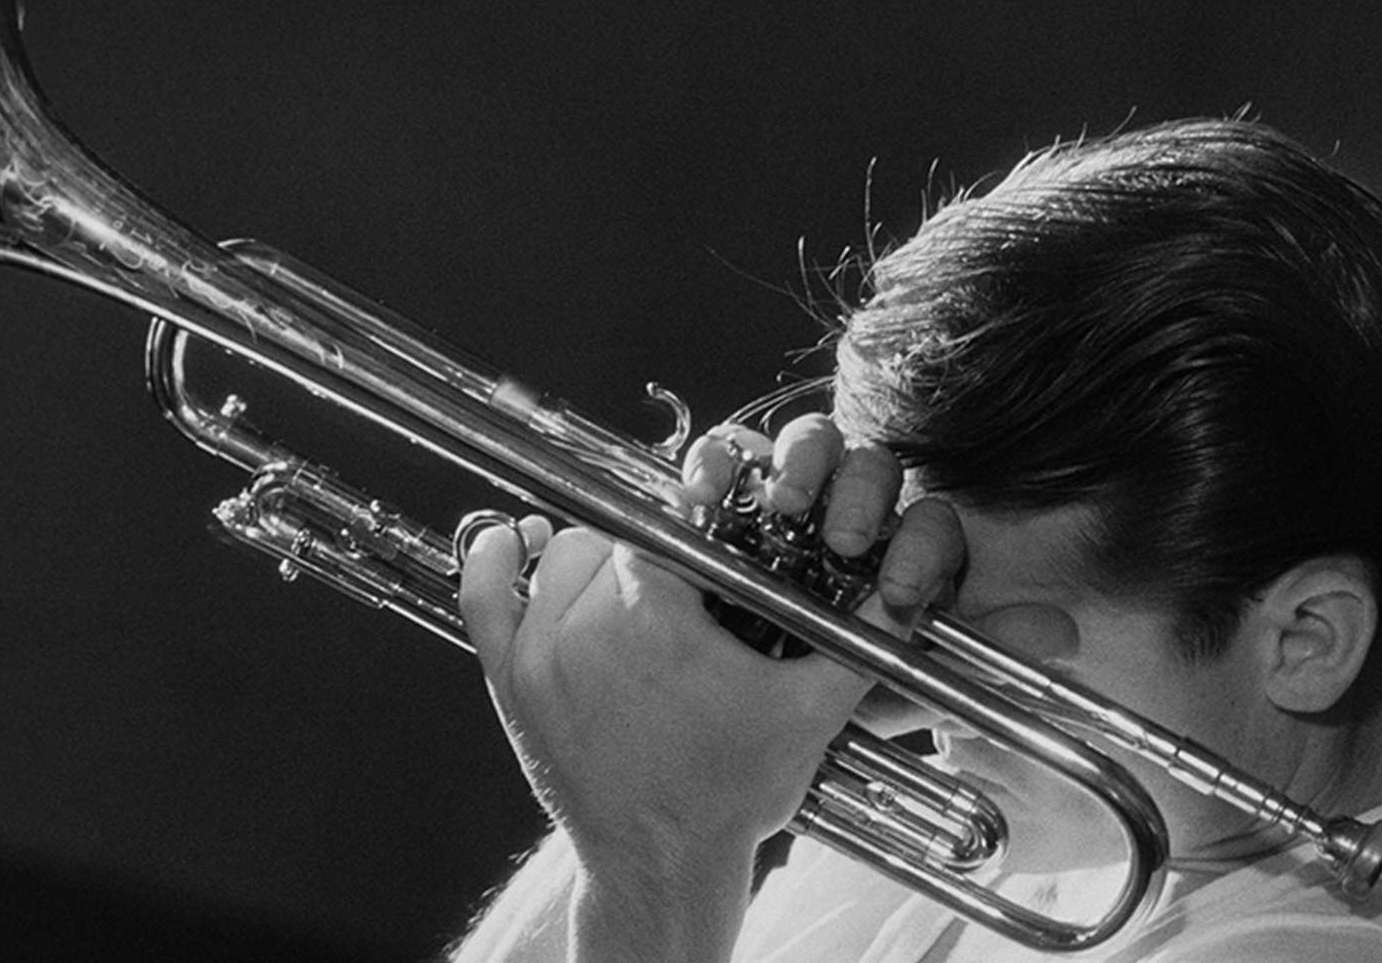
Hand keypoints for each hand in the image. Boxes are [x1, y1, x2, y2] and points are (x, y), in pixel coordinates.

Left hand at [455, 414, 963, 869]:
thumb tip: (897, 599)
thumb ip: (856, 644)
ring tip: (631, 582)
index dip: (699, 514)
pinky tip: (513, 540)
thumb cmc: (727, 795)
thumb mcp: (808, 712)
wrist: (661, 867)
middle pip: (617, 532)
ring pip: (561, 554)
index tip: (714, 518)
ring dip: (594, 558)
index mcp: (657, 614)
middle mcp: (586, 623)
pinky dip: (495, 559)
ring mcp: (540, 652)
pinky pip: (484, 593)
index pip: (672, 519)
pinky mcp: (511, 680)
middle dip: (656, 547)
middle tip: (686, 577)